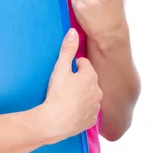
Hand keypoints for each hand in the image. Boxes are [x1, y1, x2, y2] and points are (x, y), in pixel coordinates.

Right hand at [41, 28, 102, 142]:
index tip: (65, 72)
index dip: (73, 66)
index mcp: (91, 76)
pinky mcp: (91, 121)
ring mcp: (95, 107)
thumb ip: (67, 49)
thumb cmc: (58, 94)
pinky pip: (87, 111)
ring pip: (89, 95)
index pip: (84, 64)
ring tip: (66, 98)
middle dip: (79, 80)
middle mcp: (98, 91)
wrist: (54, 122)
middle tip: (64, 85)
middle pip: (88, 80)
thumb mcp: (60, 68)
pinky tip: (70, 110)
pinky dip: (81, 109)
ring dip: (81, 94)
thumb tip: (73, 31)